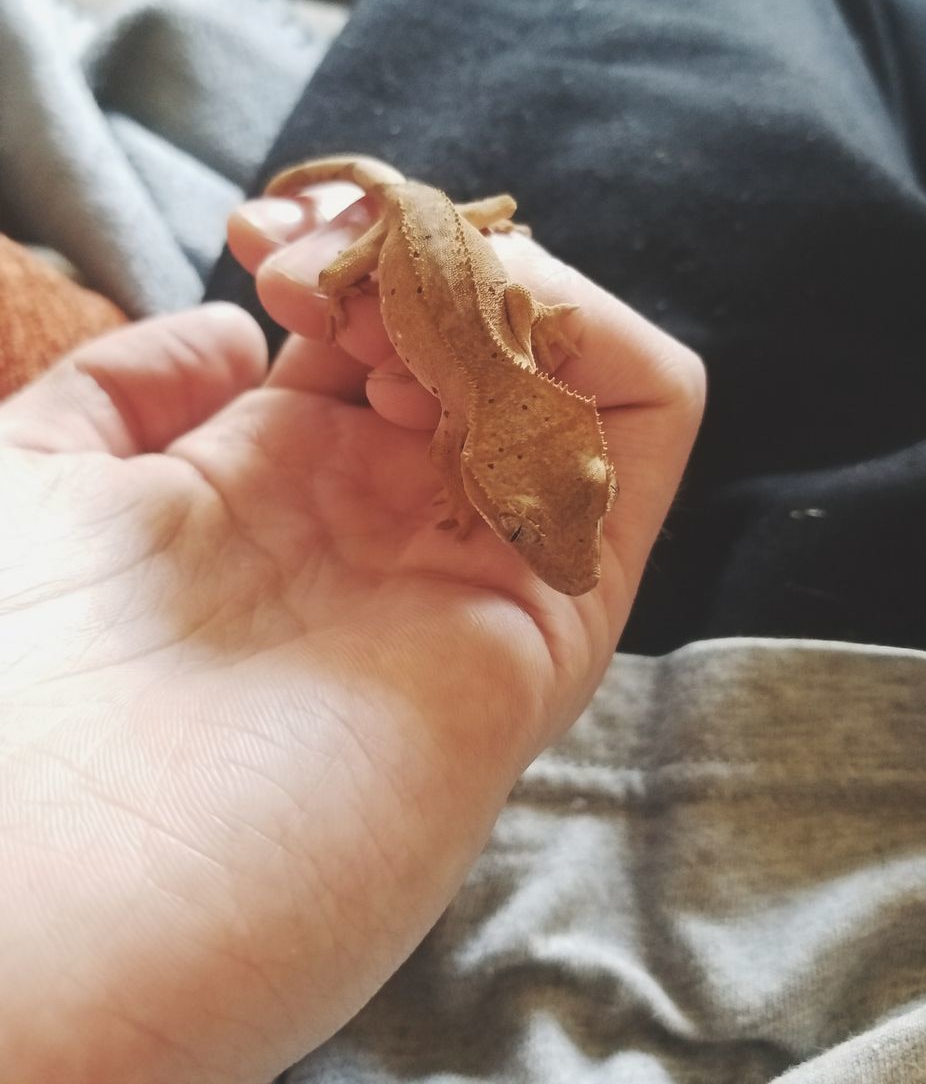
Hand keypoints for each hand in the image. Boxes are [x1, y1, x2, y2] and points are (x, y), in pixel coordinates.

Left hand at [0, 182, 702, 1083]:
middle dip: (422, 251)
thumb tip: (234, 336)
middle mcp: (386, 521)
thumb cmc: (1, 689)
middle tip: (317, 271)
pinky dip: (590, 341)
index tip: (265, 241)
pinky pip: (641, 439)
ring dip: (506, 290)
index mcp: (277, 481)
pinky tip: (463, 357)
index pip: (386, 322)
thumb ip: (129, 390)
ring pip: (578, 368)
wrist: (25, 903)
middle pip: (487, 333)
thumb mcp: (32, 480)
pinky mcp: (545, 623)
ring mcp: (470, 566)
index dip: (348, 243)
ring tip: (387, 323)